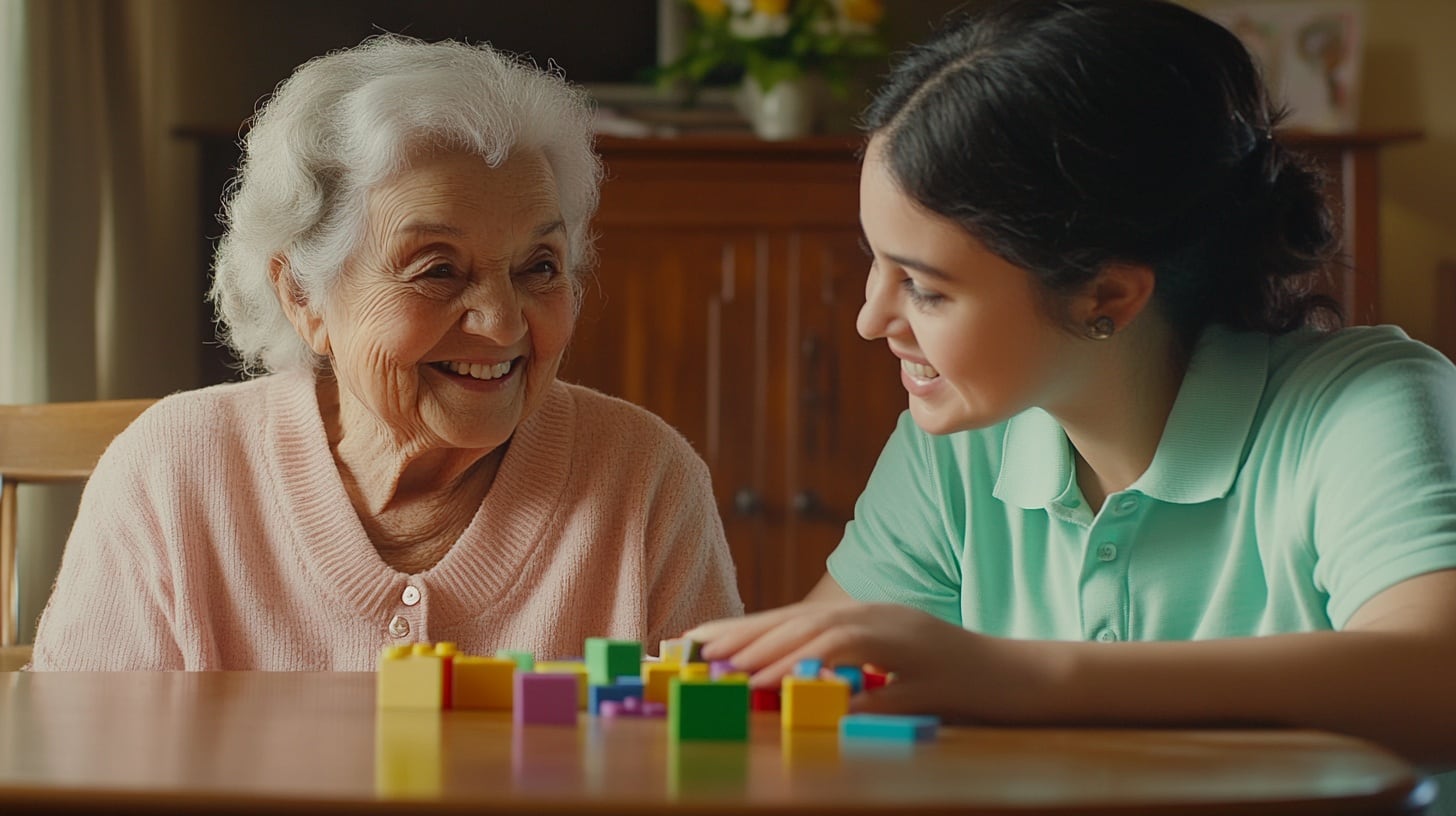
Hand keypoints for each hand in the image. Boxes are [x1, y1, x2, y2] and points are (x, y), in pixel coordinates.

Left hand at [685, 601, 1037, 719]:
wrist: (1024, 678)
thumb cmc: (958, 683)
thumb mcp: (894, 679)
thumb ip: (849, 678)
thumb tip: (796, 694)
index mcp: (864, 618)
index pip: (791, 619)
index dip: (741, 628)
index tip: (694, 641)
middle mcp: (874, 615)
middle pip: (794, 621)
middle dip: (738, 636)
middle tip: (689, 651)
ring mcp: (897, 630)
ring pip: (817, 635)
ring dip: (767, 651)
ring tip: (723, 669)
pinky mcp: (915, 657)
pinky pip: (854, 663)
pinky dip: (813, 671)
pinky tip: (782, 686)